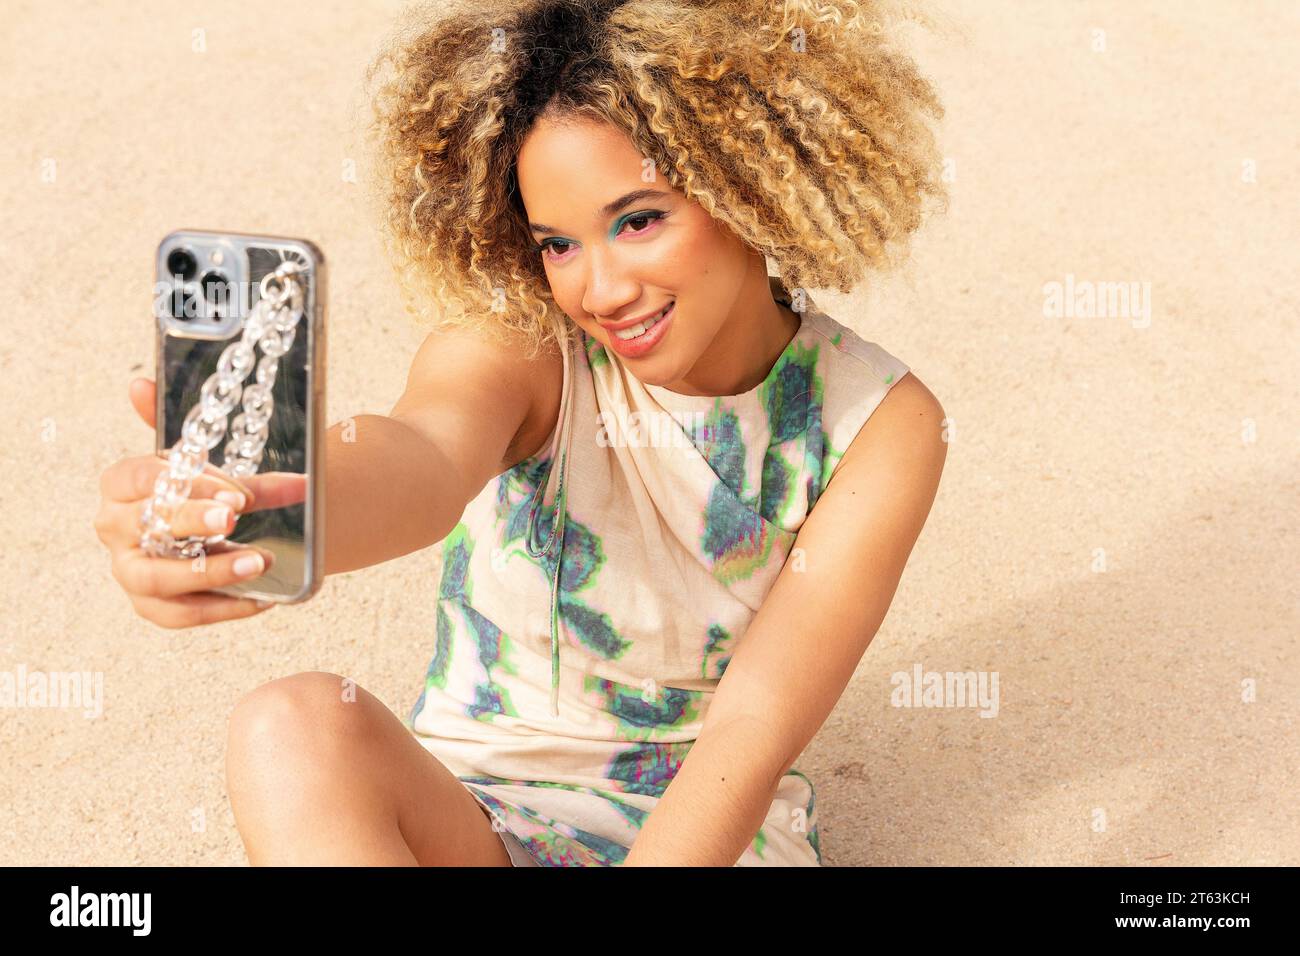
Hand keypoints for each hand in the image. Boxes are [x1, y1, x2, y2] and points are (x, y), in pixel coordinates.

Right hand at [93, 377, 307, 628]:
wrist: (222, 535)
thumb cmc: (204, 493)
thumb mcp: (210, 466)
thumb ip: (189, 431)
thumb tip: (139, 382)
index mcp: (121, 485)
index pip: (140, 477)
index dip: (187, 484)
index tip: (236, 492)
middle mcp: (115, 529)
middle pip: (145, 526)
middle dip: (192, 521)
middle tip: (236, 517)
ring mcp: (129, 571)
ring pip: (158, 578)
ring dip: (211, 571)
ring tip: (260, 562)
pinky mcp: (151, 607)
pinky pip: (181, 614)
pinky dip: (224, 607)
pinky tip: (264, 598)